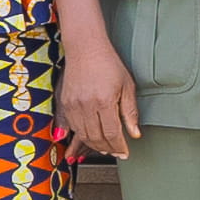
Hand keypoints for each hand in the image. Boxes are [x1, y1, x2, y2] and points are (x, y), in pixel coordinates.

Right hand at [54, 31, 143, 163]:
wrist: (85, 47)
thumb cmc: (108, 63)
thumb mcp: (127, 86)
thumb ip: (130, 112)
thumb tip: (134, 134)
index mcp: (104, 101)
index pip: (112, 133)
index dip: (119, 146)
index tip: (124, 152)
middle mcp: (86, 105)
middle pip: (96, 138)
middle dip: (108, 149)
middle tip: (116, 152)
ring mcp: (73, 104)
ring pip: (83, 135)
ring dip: (94, 145)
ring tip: (105, 147)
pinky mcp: (65, 103)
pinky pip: (73, 127)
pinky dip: (82, 135)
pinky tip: (90, 137)